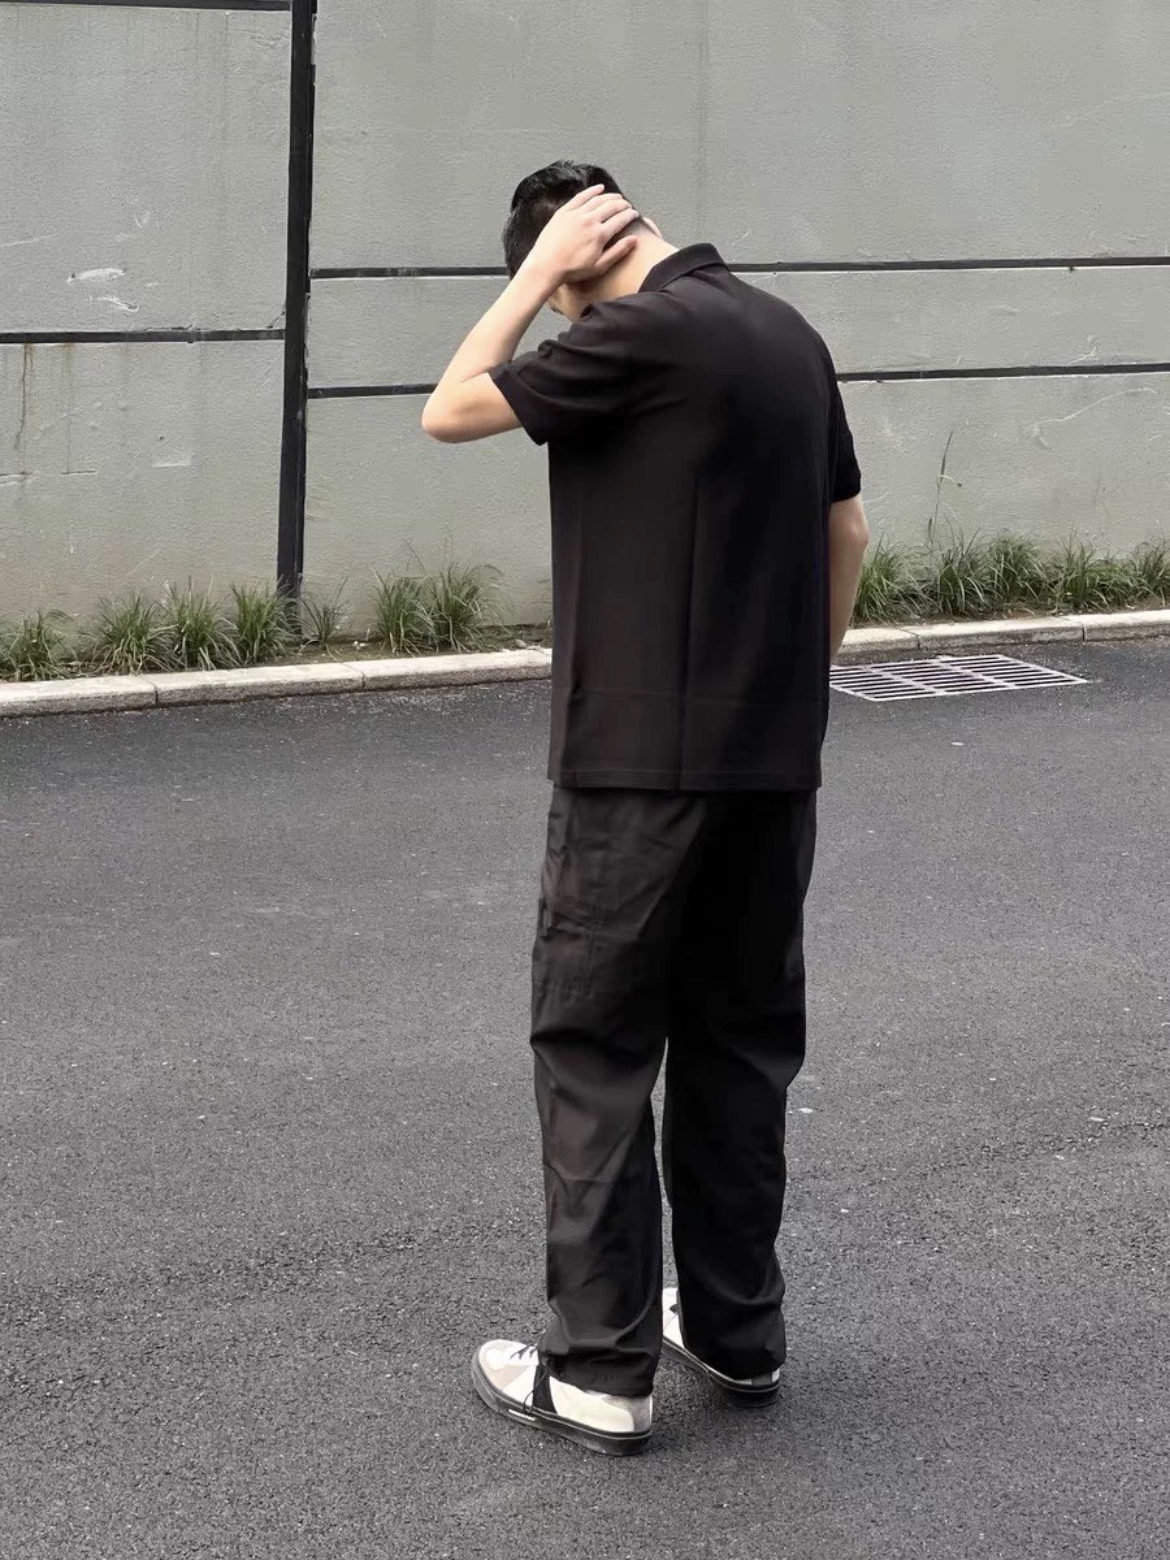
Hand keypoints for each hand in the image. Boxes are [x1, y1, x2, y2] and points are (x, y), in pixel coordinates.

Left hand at [522, 186, 639, 286]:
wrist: (546, 266)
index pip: (621, 219)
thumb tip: (634, 239)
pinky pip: (581, 196)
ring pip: (598, 199)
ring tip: (617, 197)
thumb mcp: (599, 267)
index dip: (630, 215)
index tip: (635, 214)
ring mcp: (576, 214)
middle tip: (628, 205)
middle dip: (622, 204)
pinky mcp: (565, 211)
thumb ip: (618, 252)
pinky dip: (591, 191)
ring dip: (610, 196)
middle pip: (611, 206)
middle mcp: (590, 220)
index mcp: (600, 235)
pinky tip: (598, 187)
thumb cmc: (572, 270)